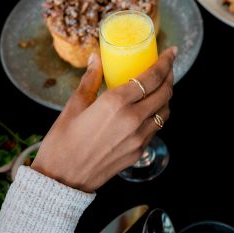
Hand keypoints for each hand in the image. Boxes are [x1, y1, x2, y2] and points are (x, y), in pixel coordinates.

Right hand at [31, 48, 175, 191]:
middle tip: (167, 66)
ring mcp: (138, 138)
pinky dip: (158, 115)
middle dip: (169, 76)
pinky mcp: (139, 152)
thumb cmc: (62, 142)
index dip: (165, 62)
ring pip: (164, 111)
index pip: (152, 76)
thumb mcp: (74, 105)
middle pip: (164, 92)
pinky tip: (150, 109)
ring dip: (166, 96)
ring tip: (160, 86)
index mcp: (116, 102)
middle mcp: (133, 119)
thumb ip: (90, 79)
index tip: (171, 52)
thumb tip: (95, 58)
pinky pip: (156, 128)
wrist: (61, 180)